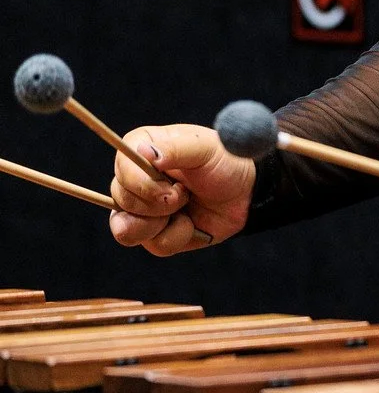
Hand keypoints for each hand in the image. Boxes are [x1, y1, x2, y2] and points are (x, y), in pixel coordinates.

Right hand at [108, 124, 255, 256]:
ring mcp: (141, 209)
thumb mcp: (204, 147)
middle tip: (184, 194)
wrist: (245, 194)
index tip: (172, 185)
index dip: (143, 184)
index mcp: (140, 150)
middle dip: (159, 204)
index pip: (121, 171)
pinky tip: (191, 223)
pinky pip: (154, 245)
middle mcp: (135, 179)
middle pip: (122, 201)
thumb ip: (173, 148)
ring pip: (126, 229)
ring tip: (185, 208)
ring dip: (163, 223)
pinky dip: (178, 236)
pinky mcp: (154, 233)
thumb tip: (143, 152)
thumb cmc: (224, 163)